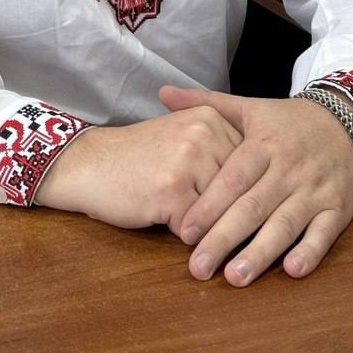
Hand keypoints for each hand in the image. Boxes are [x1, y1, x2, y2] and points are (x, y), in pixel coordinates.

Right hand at [33, 106, 241, 231]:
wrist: (89, 163)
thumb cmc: (139, 157)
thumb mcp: (183, 136)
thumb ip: (220, 151)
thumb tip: (263, 187)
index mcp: (211, 117)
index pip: (251, 164)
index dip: (245, 190)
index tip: (245, 202)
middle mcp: (205, 133)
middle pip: (241, 190)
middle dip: (229, 213)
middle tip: (217, 222)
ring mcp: (189, 160)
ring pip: (222, 212)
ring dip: (209, 225)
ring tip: (190, 222)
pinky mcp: (172, 190)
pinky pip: (196, 228)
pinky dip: (185, 235)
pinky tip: (164, 220)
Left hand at [159, 85, 352, 286]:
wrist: (349, 122)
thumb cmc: (287, 122)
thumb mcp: (249, 107)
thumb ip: (205, 102)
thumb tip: (162, 91)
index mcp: (264, 144)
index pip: (233, 177)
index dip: (209, 204)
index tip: (184, 231)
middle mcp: (288, 168)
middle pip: (254, 206)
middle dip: (225, 239)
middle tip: (198, 267)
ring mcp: (315, 189)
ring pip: (286, 224)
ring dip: (261, 253)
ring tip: (235, 277)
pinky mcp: (338, 207)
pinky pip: (325, 233)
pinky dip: (310, 252)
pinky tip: (291, 270)